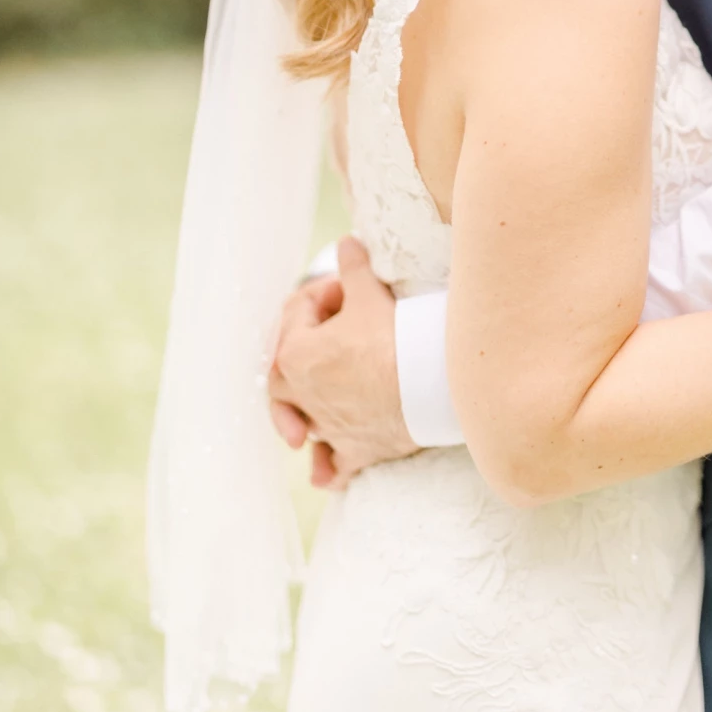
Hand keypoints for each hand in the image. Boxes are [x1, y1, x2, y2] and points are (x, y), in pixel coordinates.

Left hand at [268, 236, 419, 488]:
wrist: (429, 385)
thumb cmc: (394, 337)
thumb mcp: (370, 293)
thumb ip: (353, 267)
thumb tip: (348, 243)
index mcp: (294, 355)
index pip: (297, 313)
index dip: (323, 292)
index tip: (349, 287)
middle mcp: (301, 395)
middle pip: (283, 373)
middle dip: (302, 348)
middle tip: (335, 329)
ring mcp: (326, 426)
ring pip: (300, 420)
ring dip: (304, 409)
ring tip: (322, 385)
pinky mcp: (353, 450)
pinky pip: (331, 465)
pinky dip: (324, 465)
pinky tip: (319, 468)